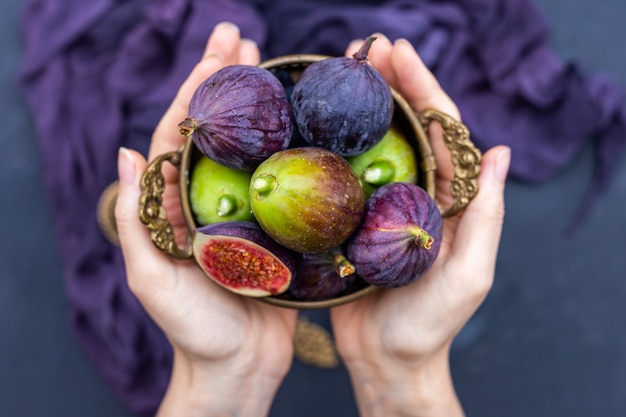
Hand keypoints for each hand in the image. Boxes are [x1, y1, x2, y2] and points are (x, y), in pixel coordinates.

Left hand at [115, 22, 297, 416]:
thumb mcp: (152, 279)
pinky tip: (307, 121)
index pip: (183, 132)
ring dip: (260, 103)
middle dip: (227, 79)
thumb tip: (125, 150)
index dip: (199, 88)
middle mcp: (209, 197)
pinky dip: (291, 144)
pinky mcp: (276, 226)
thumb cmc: (193, 330)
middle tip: (245, 37)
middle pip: (218, 128)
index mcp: (175, 202)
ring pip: (252, 145)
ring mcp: (245, 208)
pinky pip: (283, 176)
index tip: (221, 50)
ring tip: (271, 62)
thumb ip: (136, 219)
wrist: (239, 367)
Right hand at [330, 35, 510, 416]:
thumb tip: (499, 152)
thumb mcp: (470, 274)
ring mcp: (379, 205)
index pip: (440, 132)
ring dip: (358, 107)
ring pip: (371, 144)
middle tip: (365, 48)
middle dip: (389, 84)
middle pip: (403, 127)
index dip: (422, 88)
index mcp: (448, 199)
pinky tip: (313, 126)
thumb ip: (486, 216)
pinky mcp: (349, 221)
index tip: (399, 53)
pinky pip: (340, 176)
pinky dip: (330, 147)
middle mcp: (414, 194)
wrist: (388, 360)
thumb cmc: (431, 324)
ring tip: (339, 72)